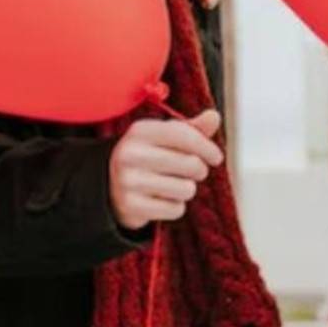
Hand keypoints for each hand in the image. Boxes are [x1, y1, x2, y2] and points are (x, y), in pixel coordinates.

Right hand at [110, 110, 223, 230]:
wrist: (111, 186)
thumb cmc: (148, 157)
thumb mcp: (165, 138)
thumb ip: (192, 128)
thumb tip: (214, 116)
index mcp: (139, 131)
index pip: (183, 135)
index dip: (206, 146)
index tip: (216, 157)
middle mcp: (130, 154)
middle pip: (190, 163)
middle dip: (199, 170)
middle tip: (193, 171)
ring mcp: (128, 181)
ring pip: (186, 189)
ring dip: (187, 189)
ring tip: (174, 184)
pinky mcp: (131, 206)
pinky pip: (175, 209)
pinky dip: (176, 207)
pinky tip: (163, 199)